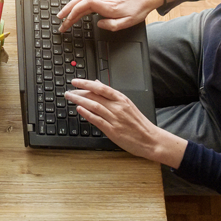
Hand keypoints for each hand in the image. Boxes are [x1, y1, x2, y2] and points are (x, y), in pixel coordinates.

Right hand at [57, 0, 163, 31]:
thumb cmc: (137, 9)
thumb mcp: (127, 23)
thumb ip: (111, 25)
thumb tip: (99, 24)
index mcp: (107, 6)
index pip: (85, 6)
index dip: (74, 13)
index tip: (68, 21)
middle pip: (80, 2)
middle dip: (68, 12)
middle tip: (61, 23)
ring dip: (69, 4)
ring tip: (62, 13)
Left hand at [65, 78, 186, 167]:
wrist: (151, 139)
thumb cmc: (139, 123)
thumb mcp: (127, 104)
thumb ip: (111, 95)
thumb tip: (98, 83)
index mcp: (122, 99)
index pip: (101, 87)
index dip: (87, 83)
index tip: (76, 81)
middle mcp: (118, 107)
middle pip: (95, 96)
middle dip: (79, 92)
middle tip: (69, 91)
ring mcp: (115, 118)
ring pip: (94, 106)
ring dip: (80, 101)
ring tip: (70, 98)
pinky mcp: (113, 130)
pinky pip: (97, 120)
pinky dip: (87, 114)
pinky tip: (79, 110)